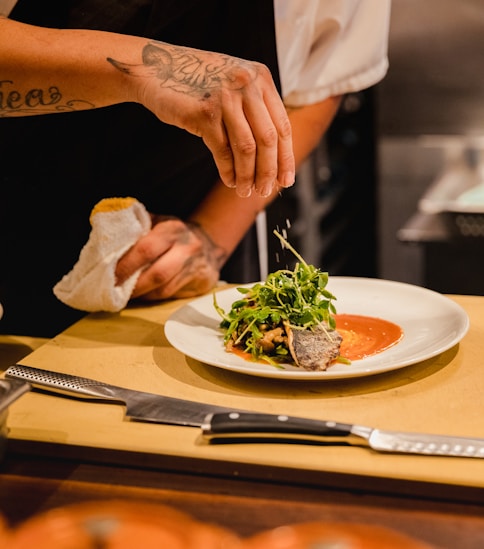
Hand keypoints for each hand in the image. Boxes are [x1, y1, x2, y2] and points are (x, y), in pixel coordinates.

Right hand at [108, 41, 294, 197]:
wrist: (154, 68)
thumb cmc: (196, 84)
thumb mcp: (233, 85)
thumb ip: (254, 110)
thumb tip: (273, 157)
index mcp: (261, 78)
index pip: (282, 126)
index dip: (285, 158)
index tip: (285, 181)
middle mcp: (247, 84)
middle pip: (268, 139)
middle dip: (269, 171)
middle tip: (265, 191)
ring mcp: (226, 97)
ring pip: (247, 148)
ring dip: (248, 176)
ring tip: (245, 191)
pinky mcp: (205, 112)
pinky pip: (223, 150)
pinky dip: (228, 170)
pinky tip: (229, 181)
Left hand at [114, 216, 226, 299]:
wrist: (210, 244)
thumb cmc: (174, 234)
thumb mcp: (158, 223)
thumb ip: (137, 230)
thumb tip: (106, 242)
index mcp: (172, 229)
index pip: (146, 249)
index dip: (126, 265)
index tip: (109, 275)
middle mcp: (187, 248)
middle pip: (157, 273)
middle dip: (133, 286)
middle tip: (114, 291)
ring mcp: (196, 267)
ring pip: (164, 289)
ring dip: (142, 295)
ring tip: (125, 295)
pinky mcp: (202, 283)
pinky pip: (172, 295)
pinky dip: (153, 297)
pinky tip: (143, 295)